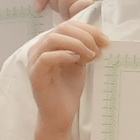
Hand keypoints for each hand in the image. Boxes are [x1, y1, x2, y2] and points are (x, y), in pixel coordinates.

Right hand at [26, 16, 105, 132]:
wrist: (60, 114)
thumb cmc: (68, 89)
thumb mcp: (80, 63)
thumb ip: (85, 48)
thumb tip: (100, 38)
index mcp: (49, 44)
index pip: (68, 25)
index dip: (88, 29)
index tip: (105, 40)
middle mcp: (39, 49)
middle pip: (61, 28)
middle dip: (84, 35)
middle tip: (99, 48)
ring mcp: (35, 61)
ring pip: (53, 39)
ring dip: (76, 44)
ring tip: (90, 55)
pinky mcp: (35, 75)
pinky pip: (46, 58)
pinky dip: (63, 55)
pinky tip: (76, 60)